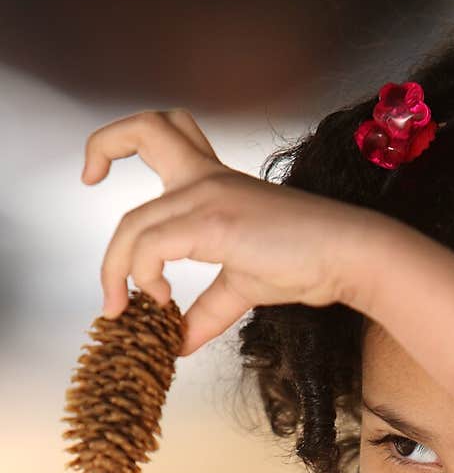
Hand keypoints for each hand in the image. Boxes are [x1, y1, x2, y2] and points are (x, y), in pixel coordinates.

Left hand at [81, 108, 373, 355]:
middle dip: (101, 145)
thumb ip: (206, 312)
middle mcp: (207, 178)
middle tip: (87, 177)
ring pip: (133, 220)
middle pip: (144, 128)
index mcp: (215, 180)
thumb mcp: (243, 288)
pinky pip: (151, 248)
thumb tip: (178, 343)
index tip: (98, 174)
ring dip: (116, 268)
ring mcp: (208, 197)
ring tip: (130, 305)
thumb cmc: (307, 262)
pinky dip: (144, 278)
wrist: (348, 256)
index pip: (167, 134)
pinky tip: (163, 302)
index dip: (123, 142)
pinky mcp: (211, 223)